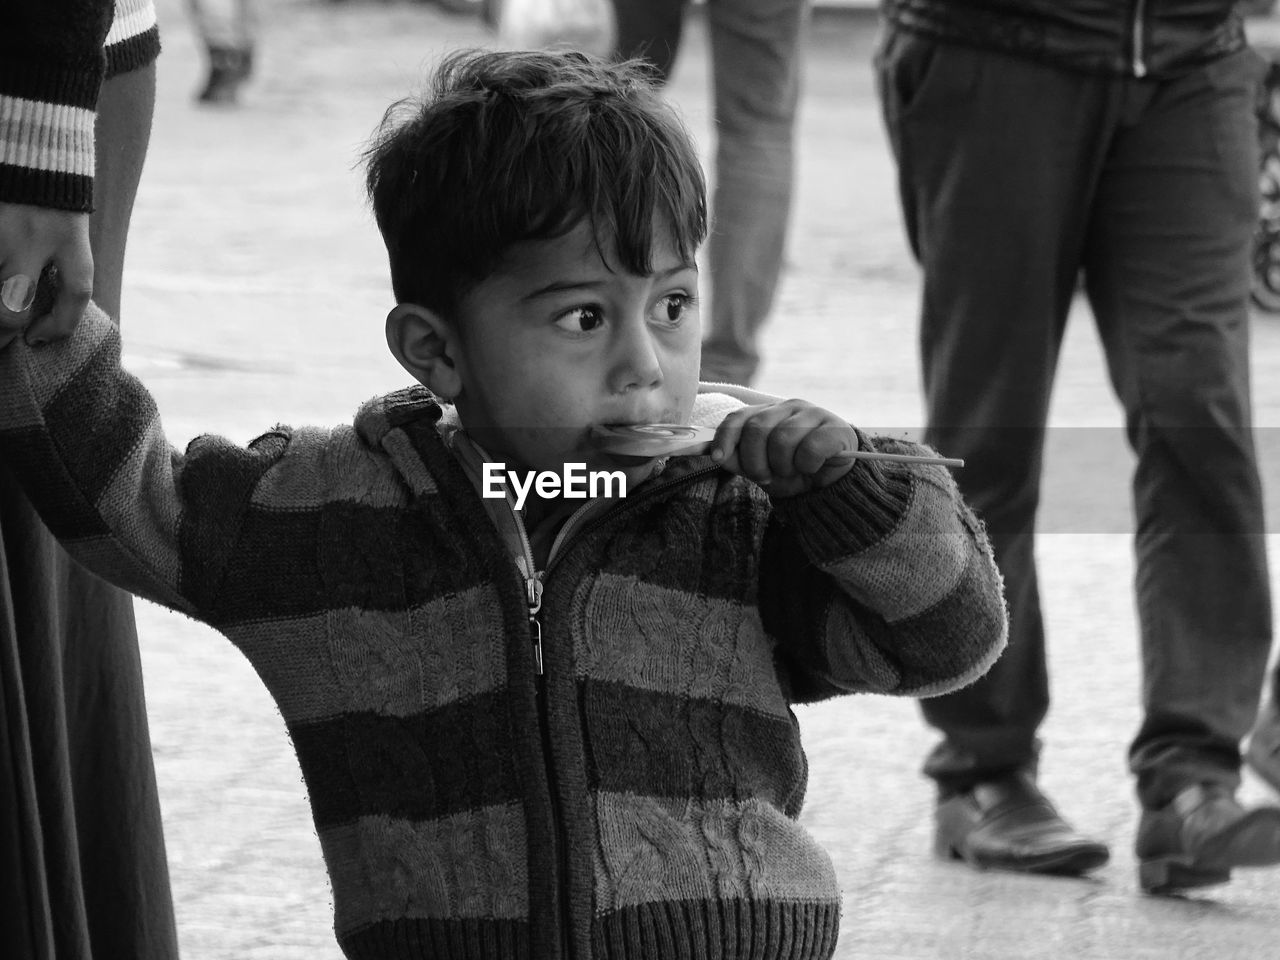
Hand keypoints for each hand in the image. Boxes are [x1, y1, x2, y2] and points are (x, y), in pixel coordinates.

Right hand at [0, 203, 92, 348]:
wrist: (31, 147)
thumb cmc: (50, 197)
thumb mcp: (70, 227)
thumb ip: (62, 263)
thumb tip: (37, 317)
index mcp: (70, 236)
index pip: (76, 292)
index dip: (60, 326)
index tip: (37, 338)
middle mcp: (32, 234)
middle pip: (14, 304)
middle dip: (4, 331)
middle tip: (0, 341)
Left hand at [710, 399, 858, 497]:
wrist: (830, 485)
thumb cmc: (792, 473)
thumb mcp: (760, 469)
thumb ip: (737, 459)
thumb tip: (716, 454)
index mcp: (767, 413)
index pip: (738, 417)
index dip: (724, 437)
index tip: (717, 458)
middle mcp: (788, 407)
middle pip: (757, 429)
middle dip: (755, 461)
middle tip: (765, 477)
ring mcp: (813, 414)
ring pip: (782, 439)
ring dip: (782, 466)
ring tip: (791, 472)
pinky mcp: (836, 428)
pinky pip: (810, 449)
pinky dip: (806, 466)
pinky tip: (812, 468)